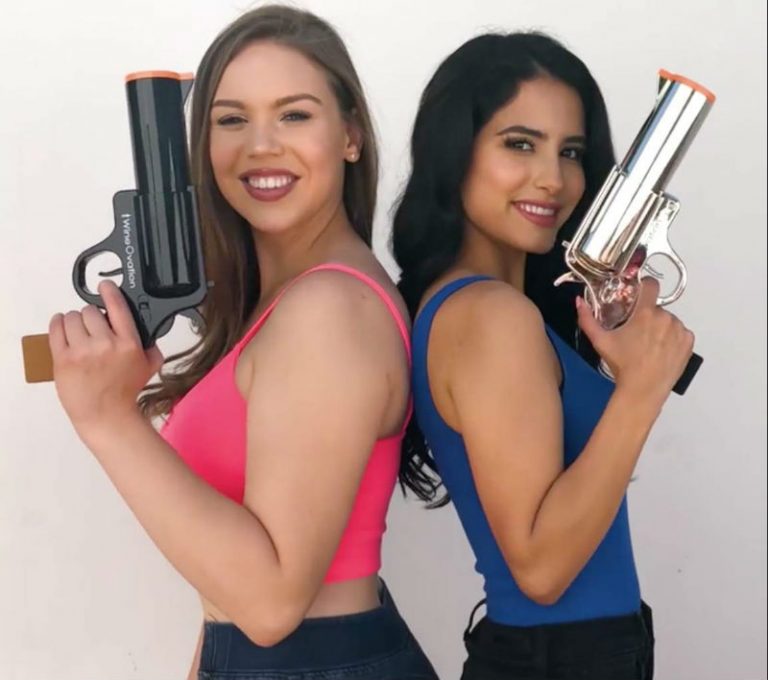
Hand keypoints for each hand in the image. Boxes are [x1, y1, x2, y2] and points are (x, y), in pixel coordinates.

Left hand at [49, 280, 162, 435]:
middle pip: (91, 311)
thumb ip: (152, 346)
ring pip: (72, 317)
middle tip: (92, 326)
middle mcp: (105, 344)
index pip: (117, 307)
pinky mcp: (63, 359)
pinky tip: (62, 325)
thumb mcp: (149, 367)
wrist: (105, 414)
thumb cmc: (125, 392)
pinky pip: (56, 329)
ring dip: (74, 320)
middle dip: (91, 315)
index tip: (105, 285)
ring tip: (78, 330)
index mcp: (129, 344)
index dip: (110, 291)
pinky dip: (58, 323)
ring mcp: (82, 351)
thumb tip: (150, 331)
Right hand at [577, 277, 693, 402]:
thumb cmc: (622, 365)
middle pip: (657, 309)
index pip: (651, 285)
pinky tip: (661, 350)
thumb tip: (578, 302)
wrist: (643, 389)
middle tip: (638, 334)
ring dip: (661, 328)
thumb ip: (587, 319)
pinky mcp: (688, 342)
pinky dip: (673, 338)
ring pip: (669, 321)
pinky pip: (681, 333)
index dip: (644, 286)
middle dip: (648, 317)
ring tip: (650, 345)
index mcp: (646, 313)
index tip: (639, 294)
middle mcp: (666, 317)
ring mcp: (680, 330)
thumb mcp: (600, 341)